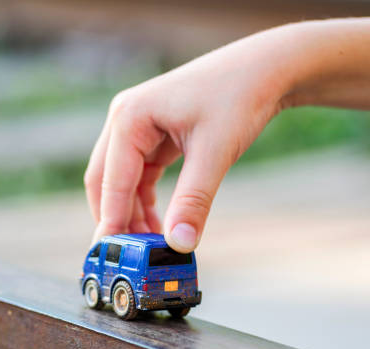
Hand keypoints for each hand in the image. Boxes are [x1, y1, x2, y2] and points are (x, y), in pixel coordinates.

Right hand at [84, 28, 291, 251]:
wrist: (263, 69)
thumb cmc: (238, 98)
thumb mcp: (215, 152)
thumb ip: (194, 200)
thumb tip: (180, 244)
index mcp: (130, 117)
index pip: (110, 182)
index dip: (111, 222)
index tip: (113, 257)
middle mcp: (126, 119)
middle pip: (105, 182)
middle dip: (117, 220)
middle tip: (129, 258)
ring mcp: (139, 126)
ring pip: (122, 182)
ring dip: (133, 214)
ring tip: (151, 247)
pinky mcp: (155, 134)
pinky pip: (141, 175)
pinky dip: (147, 201)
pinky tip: (160, 225)